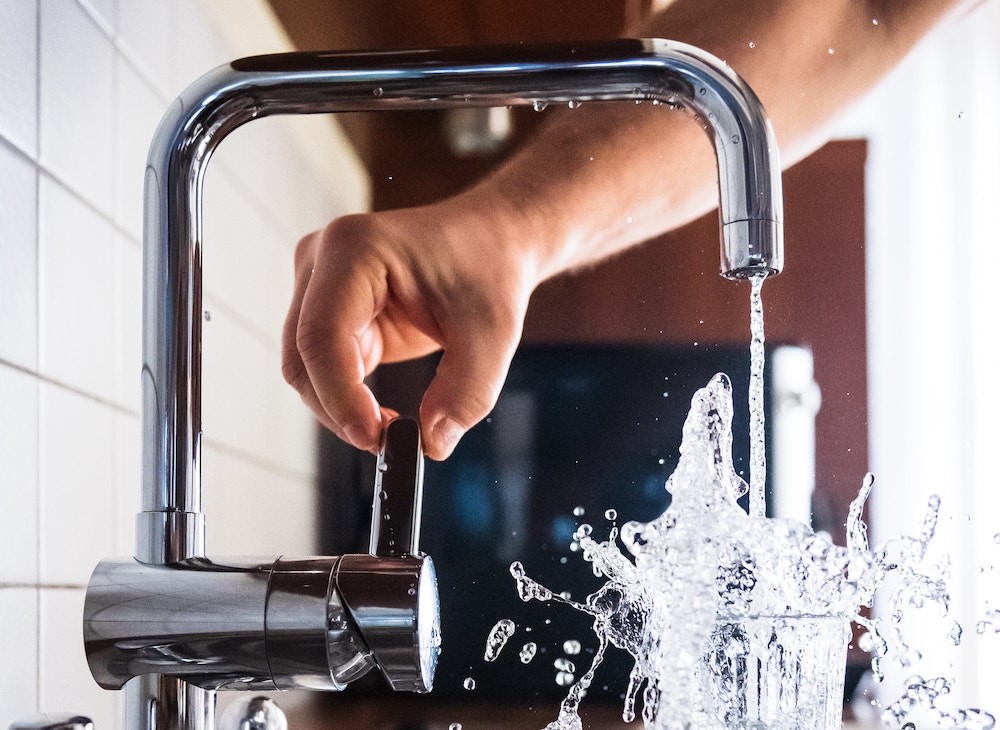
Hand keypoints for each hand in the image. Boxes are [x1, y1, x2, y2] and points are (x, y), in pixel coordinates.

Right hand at [281, 196, 540, 459]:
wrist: (491, 242)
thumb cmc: (489, 267)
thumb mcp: (493, 332)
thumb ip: (467, 392)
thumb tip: (432, 443)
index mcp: (355, 248)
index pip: (322, 334)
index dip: (339, 394)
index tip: (375, 437)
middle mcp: (323, 260)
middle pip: (303, 356)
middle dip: (339, 409)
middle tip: (388, 442)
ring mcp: (319, 285)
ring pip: (306, 368)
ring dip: (341, 408)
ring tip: (393, 427)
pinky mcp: (330, 312)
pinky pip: (324, 369)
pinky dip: (348, 399)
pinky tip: (384, 413)